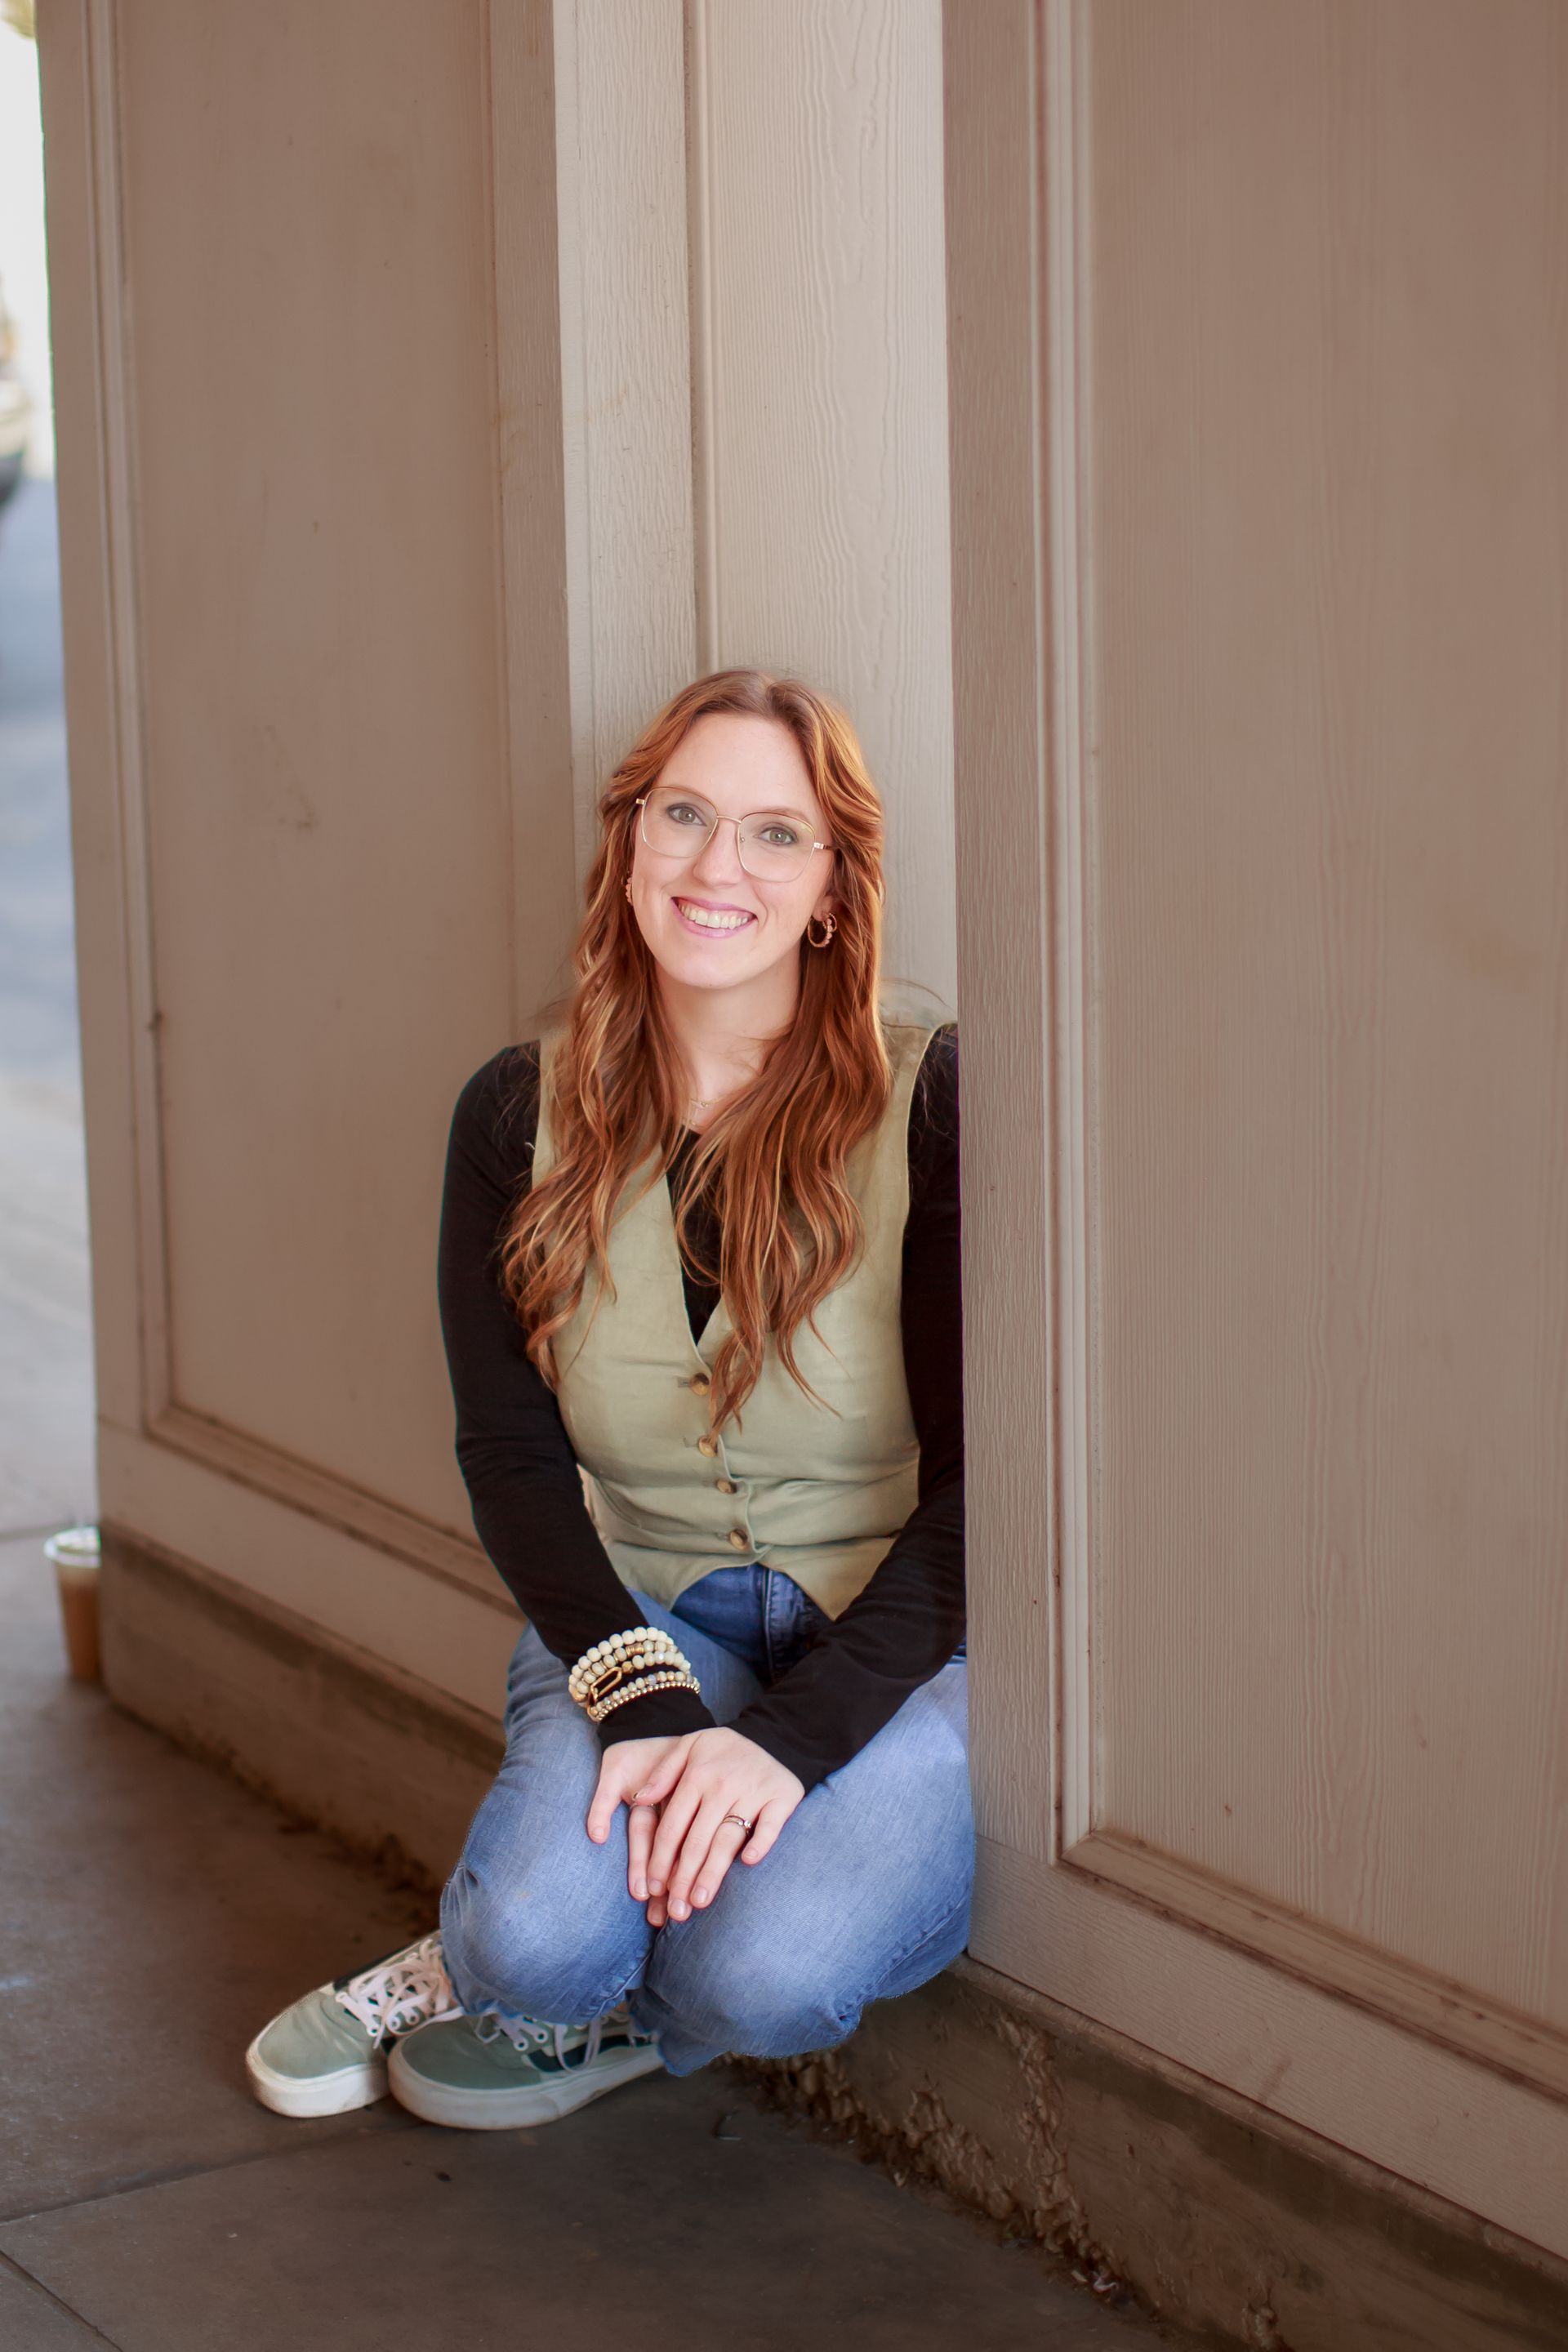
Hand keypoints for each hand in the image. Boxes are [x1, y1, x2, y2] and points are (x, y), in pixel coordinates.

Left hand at [585, 1728, 803, 1926]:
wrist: (775, 1735)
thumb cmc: (724, 1748)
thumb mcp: (688, 1746)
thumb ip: (662, 1772)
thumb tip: (639, 1799)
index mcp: (696, 1776)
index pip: (672, 1826)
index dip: (661, 1859)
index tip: (653, 1889)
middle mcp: (722, 1786)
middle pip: (697, 1840)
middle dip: (682, 1878)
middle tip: (675, 1911)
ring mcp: (753, 1791)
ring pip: (727, 1839)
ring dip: (712, 1872)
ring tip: (699, 1901)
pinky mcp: (782, 1797)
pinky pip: (770, 1824)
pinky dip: (759, 1842)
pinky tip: (748, 1863)